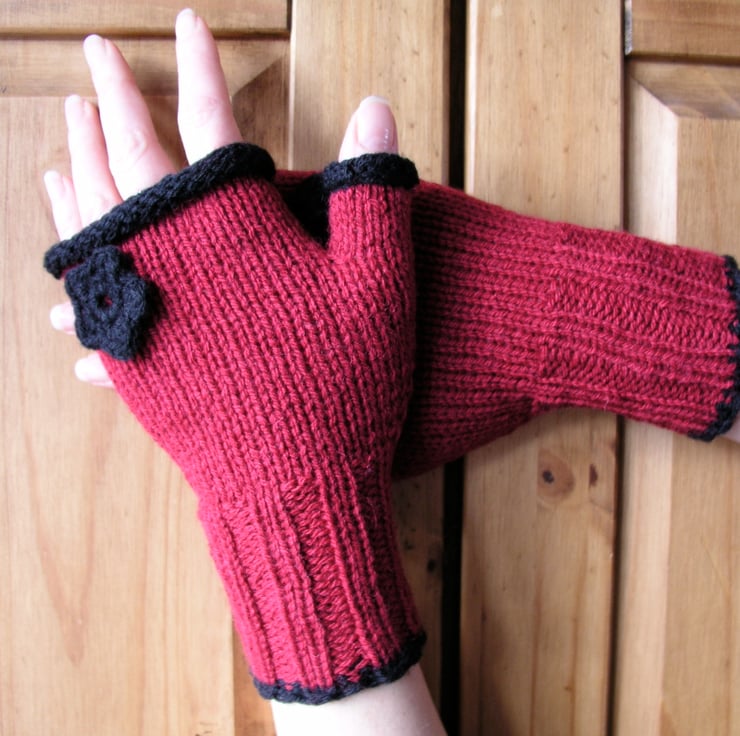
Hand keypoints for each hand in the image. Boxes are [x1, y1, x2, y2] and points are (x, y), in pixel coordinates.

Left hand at [46, 8, 399, 387]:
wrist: (298, 477)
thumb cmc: (343, 382)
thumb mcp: (380, 286)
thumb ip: (370, 191)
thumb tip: (375, 106)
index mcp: (229, 227)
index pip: (208, 121)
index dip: (199, 65)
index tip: (185, 24)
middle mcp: (170, 255)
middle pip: (127, 159)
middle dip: (111, 100)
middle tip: (94, 59)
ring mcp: (141, 307)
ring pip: (90, 218)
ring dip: (76, 166)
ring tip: (65, 132)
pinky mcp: (132, 356)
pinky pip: (85, 294)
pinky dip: (70, 258)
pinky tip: (59, 248)